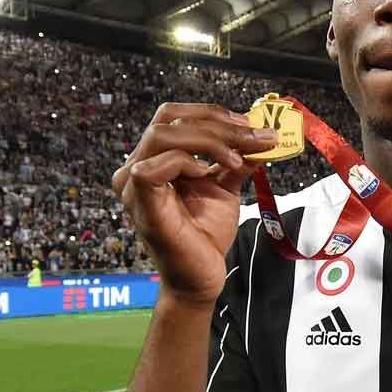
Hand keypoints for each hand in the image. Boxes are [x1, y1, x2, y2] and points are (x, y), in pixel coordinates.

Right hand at [111, 102, 276, 306]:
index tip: (249, 124)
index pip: (173, 116)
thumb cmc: (206, 234)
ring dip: (208, 139)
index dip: (211, 113)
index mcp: (154, 159)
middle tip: (252, 136)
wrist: (202, 277)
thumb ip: (236, 160)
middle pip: (167, 119)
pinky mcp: (140, 203)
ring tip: (238, 157)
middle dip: (216, 123)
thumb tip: (259, 137)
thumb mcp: (225, 187)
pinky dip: (188, 162)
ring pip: (162, 135)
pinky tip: (209, 174)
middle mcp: (135, 168)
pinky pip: (156, 166)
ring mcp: (132, 186)